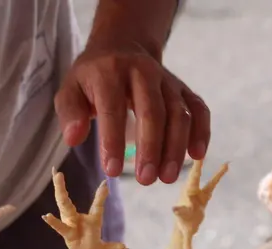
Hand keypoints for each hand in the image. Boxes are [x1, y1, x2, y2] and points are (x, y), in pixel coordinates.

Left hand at [56, 39, 209, 185]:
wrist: (123, 46)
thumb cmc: (94, 77)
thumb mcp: (71, 88)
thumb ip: (70, 112)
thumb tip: (74, 138)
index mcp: (110, 72)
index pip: (113, 108)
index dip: (113, 140)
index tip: (111, 170)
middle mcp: (143, 72)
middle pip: (153, 111)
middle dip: (151, 148)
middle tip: (145, 180)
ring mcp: (168, 80)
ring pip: (179, 113)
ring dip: (175, 148)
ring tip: (166, 178)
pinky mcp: (184, 90)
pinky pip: (199, 109)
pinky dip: (202, 132)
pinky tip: (197, 156)